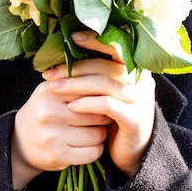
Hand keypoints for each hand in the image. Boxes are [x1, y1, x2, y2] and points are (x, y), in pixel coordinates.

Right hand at [11, 63, 110, 189]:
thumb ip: (74, 81)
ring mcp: (53, 136)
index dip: (101, 96)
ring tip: (95, 130)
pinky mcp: (59, 156)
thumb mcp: (51, 90)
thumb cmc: (43, 111)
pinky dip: (96, 150)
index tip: (105, 99)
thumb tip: (108, 72)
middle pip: (97, 113)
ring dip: (101, 134)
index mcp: (50, 92)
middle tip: (102, 117)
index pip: (89, 90)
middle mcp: (49, 113)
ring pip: (97, 134)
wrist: (20, 142)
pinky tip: (89, 145)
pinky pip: (92, 153)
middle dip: (104, 116)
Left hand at [45, 31, 155, 177]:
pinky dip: (88, 104)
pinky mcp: (135, 119)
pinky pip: (109, 106)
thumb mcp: (104, 91)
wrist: (129, 152)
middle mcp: (141, 80)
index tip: (71, 38)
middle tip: (50, 74)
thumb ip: (94, 72)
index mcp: (135, 68)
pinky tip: (71, 106)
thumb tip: (66, 51)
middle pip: (105, 66)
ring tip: (54, 88)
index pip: (116, 47)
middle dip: (75, 68)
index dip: (95, 41)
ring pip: (105, 84)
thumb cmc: (111, 117)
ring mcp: (141, 99)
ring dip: (76, 85)